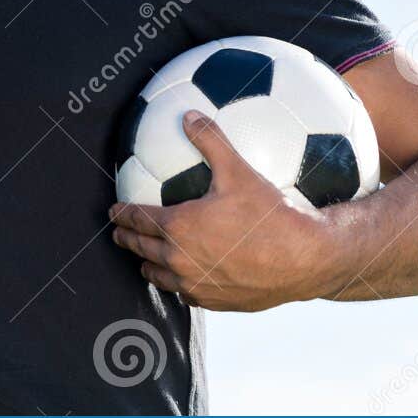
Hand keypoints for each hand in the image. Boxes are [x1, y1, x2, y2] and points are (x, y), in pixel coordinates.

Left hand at [109, 110, 350, 310]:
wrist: (303, 259)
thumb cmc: (270, 213)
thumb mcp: (238, 170)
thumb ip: (210, 140)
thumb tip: (189, 115)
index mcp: (178, 228)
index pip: (138, 219)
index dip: (122, 213)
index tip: (113, 210)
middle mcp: (179, 260)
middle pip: (141, 249)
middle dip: (127, 238)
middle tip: (119, 232)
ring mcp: (196, 285)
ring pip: (159, 276)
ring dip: (147, 265)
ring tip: (144, 260)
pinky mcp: (214, 302)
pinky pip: (185, 294)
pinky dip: (177, 284)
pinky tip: (184, 278)